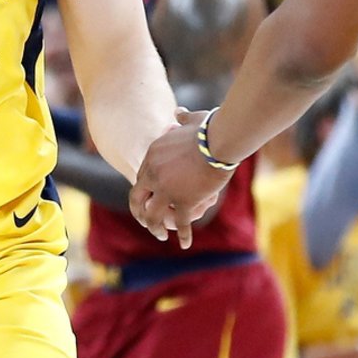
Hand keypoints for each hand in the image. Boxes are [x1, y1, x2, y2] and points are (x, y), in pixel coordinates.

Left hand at [130, 110, 231, 247]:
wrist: (219, 141)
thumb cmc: (209, 129)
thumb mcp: (190, 121)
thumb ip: (182, 119)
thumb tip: (179, 112)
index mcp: (152, 156)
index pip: (142, 178)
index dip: (145, 190)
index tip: (149, 198)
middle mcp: (154, 175)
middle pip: (138, 199)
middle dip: (139, 212)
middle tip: (145, 221)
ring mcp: (167, 190)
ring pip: (153, 216)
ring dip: (155, 227)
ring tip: (159, 235)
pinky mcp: (184, 202)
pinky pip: (181, 223)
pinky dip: (182, 236)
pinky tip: (184, 244)